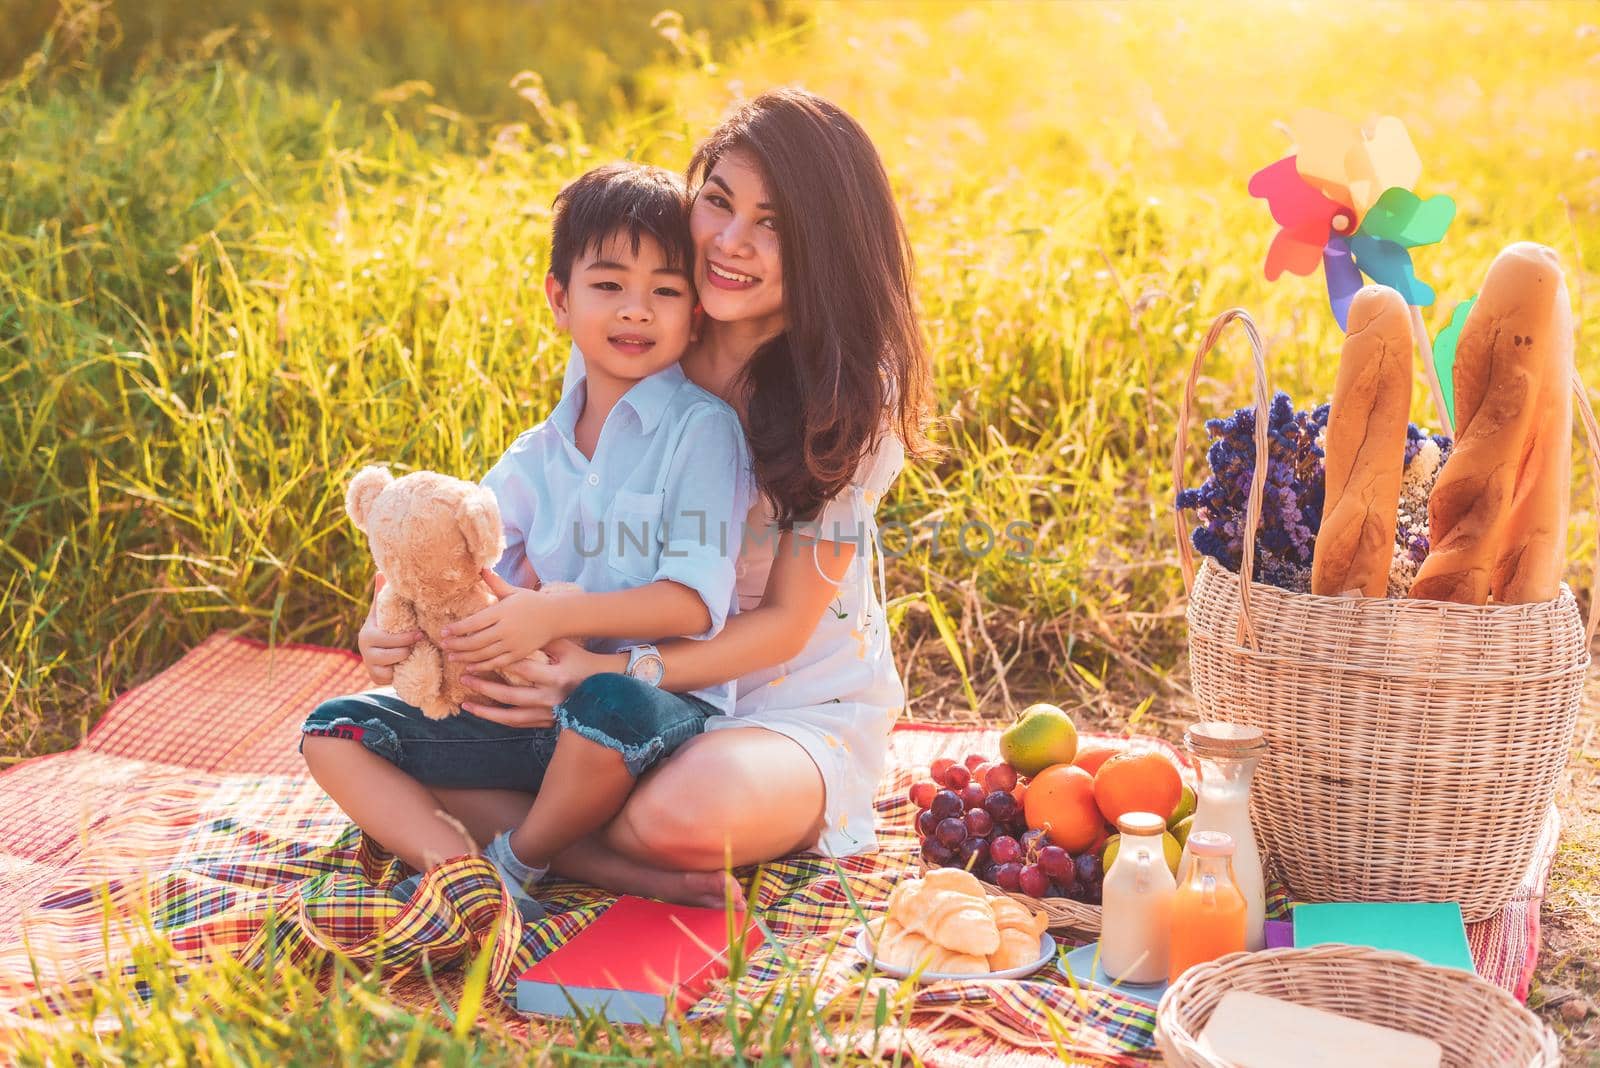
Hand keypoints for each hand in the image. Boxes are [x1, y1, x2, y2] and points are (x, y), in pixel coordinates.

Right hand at [356, 574, 421, 685]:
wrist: (377, 652)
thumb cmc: (385, 627)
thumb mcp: (383, 613)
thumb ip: (383, 595)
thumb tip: (381, 571)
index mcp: (367, 633)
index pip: (388, 638)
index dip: (407, 638)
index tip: (420, 634)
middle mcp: (364, 650)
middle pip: (395, 653)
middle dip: (409, 649)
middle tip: (419, 643)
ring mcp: (369, 664)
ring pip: (394, 666)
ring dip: (406, 660)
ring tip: (411, 653)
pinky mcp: (375, 677)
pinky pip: (391, 678)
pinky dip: (400, 672)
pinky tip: (405, 666)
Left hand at [440, 569, 567, 670]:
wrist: (556, 617)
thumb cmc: (532, 602)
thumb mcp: (513, 591)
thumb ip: (495, 582)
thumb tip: (481, 567)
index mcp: (502, 612)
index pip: (473, 623)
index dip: (457, 629)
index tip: (443, 632)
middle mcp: (506, 629)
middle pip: (475, 641)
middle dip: (456, 644)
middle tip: (443, 645)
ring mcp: (512, 644)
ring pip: (483, 654)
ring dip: (465, 657)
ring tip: (451, 657)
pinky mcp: (518, 654)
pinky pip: (496, 663)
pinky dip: (481, 666)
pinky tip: (469, 667)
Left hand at [460, 639, 626, 726]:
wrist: (602, 693)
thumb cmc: (582, 664)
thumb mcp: (566, 648)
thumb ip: (543, 638)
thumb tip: (520, 620)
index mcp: (556, 677)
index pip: (524, 669)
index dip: (501, 663)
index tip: (480, 655)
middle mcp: (549, 699)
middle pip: (511, 695)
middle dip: (485, 687)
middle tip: (465, 676)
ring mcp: (546, 714)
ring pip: (510, 716)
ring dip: (486, 710)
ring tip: (466, 703)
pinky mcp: (544, 723)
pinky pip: (516, 723)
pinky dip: (498, 719)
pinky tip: (482, 713)